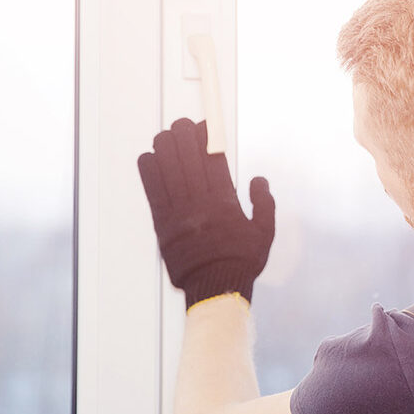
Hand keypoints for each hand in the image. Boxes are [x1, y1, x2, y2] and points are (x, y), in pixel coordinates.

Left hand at [137, 118, 275, 308]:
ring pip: (167, 170)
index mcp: (224, 201)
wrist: (215, 289)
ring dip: (164, 148)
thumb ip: (264, 203)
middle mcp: (200, 203)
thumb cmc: (242, 261)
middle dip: (183, 136)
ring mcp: (179, 212)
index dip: (207, 138)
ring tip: (165, 135)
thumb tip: (258, 179)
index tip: (204, 125)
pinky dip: (149, 171)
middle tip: (181, 124)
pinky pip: (152, 191)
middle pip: (187, 158)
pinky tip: (148, 156)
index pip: (212, 159)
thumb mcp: (265, 232)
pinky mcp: (162, 224)